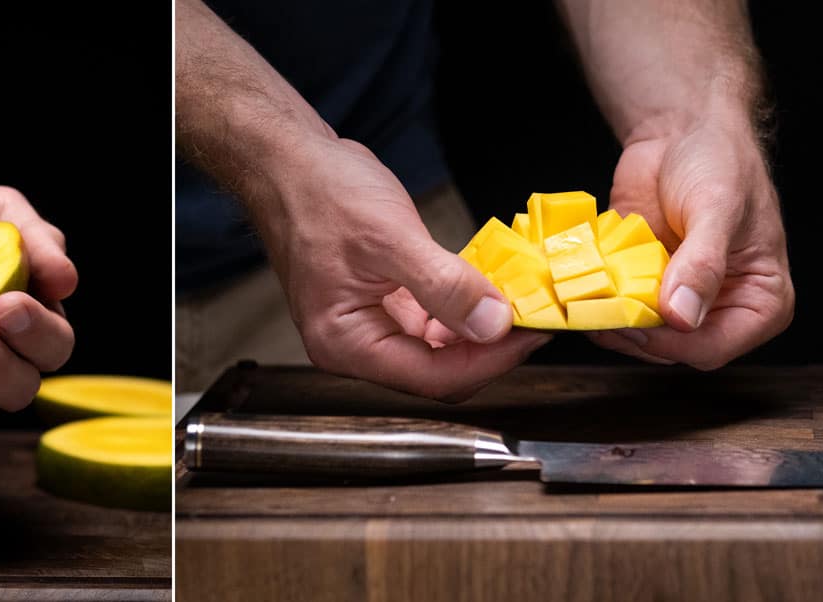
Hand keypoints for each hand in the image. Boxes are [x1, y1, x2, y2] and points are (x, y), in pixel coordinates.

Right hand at [256, 137, 551, 401]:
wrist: (288, 162)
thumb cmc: (319, 193)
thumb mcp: (391, 238)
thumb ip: (445, 287)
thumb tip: (495, 324)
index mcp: (346, 343)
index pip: (434, 378)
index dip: (490, 359)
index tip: (532, 331)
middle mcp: (354, 345)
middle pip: (439, 371)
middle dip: (489, 346)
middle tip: (534, 315)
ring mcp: (367, 326)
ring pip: (439, 349)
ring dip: (479, 328)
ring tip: (517, 300)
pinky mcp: (380, 305)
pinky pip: (431, 322)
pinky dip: (461, 308)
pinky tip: (486, 288)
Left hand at [589, 117, 793, 369]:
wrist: (681, 131)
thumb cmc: (718, 161)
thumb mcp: (716, 209)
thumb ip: (702, 264)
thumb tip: (683, 316)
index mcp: (761, 301)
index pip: (713, 348)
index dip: (671, 342)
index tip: (636, 320)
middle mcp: (722, 309)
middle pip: (672, 348)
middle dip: (633, 332)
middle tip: (596, 308)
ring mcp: (680, 300)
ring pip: (640, 336)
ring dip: (609, 321)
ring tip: (583, 297)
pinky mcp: (645, 287)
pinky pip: (618, 311)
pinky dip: (596, 304)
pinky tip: (578, 287)